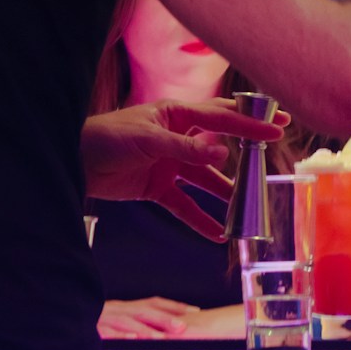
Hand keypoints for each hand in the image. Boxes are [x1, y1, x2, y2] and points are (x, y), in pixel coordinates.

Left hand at [81, 97, 288, 240]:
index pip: (220, 118)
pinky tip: (216, 234)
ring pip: (206, 180)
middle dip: (246, 148)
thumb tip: (222, 156)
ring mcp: (169, 164)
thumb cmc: (106, 137)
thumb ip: (184, 149)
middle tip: (275, 148)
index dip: (249, 122)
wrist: (74, 162)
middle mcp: (178, 138)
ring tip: (249, 207)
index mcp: (176, 115)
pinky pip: (184, 205)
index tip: (276, 127)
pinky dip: (200, 219)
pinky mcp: (158, 187)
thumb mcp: (147, 139)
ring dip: (226, 193)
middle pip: (219, 144)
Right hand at [97, 297, 198, 338]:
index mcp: (127, 305)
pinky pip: (108, 331)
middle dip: (165, 318)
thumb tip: (160, 332)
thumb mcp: (117, 318)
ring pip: (128, 321)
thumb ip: (137, 322)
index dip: (175, 306)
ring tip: (161, 338)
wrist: (65, 314)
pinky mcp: (93, 327)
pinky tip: (132, 340)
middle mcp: (119, 308)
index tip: (195, 311)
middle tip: (183, 326)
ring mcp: (106, 316)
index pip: (155, 302)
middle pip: (145, 311)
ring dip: (146, 330)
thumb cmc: (96, 320)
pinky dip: (120, 335)